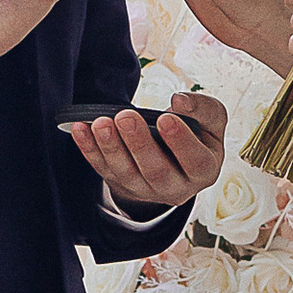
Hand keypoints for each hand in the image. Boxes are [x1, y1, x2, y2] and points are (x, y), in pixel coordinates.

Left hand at [62, 90, 228, 218]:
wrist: (176, 156)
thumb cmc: (197, 133)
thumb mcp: (212, 121)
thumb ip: (204, 109)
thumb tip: (180, 102)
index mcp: (203, 172)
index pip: (195, 162)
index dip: (181, 142)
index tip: (166, 119)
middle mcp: (175, 187)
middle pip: (156, 172)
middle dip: (139, 144)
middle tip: (126, 117)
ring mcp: (145, 190)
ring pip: (126, 174)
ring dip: (111, 148)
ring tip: (101, 123)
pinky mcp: (121, 184)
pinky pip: (103, 169)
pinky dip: (90, 150)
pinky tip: (80, 129)